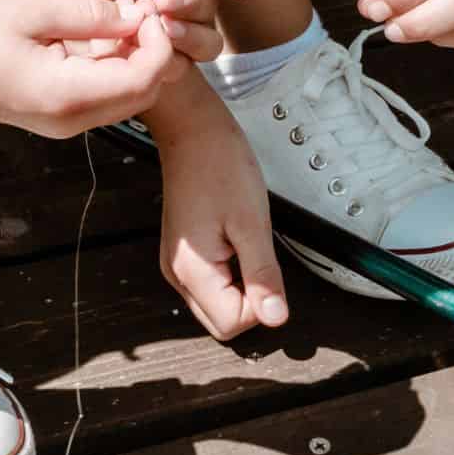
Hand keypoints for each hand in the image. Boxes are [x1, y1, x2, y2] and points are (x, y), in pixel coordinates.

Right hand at [0, 0, 190, 139]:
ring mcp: (63, 123)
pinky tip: (104, 35)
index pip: (144, 78)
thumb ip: (88, 13)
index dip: (160, 41)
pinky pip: (104, 96)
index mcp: (65, 95)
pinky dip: (117, 68)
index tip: (150, 7)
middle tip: (144, 9)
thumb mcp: (29, 10)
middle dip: (156, 51)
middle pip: (144, 92)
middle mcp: (70, 120)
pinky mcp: (56, 117)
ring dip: (138, 59)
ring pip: (128, 96)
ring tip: (125, 17)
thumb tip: (135, 13)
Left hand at [21, 0, 250, 63]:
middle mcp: (176, 1)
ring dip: (188, 36)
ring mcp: (167, 33)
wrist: (42, 1)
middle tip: (164, 1)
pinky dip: (167, 60)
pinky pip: (176, 67)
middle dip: (194, 5)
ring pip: (204, 43)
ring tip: (159, 28)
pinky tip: (144, 51)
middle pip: (210, 8)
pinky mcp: (151, 61)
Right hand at [153, 102, 287, 340]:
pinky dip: (230, 272)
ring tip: (244, 242)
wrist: (192, 129)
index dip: (260, 304)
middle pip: (221, 321)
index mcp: (192, 271)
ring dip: (239, 285)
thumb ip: (264, 275)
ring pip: (216, 303)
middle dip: (249, 299)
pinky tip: (235, 240)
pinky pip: (210, 282)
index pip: (232, 324)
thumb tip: (277, 318)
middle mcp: (177, 273)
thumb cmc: (219, 163)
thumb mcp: (253, 222)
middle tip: (258, 255)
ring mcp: (176, 263)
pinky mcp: (182, 252)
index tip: (267, 267)